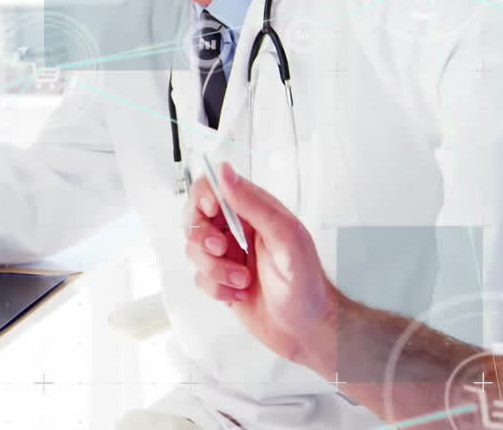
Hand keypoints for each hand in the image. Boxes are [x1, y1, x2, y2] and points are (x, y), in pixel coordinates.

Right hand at [184, 162, 337, 368]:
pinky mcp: (221, 281)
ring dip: (215, 268)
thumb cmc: (306, 283)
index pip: (213, 187)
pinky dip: (217, 288)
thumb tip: (225, 172)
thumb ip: (253, 204)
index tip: (212, 213)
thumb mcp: (285, 237)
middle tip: (222, 249)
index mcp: (254, 211)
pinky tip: (239, 294)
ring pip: (194, 250)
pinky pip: (200, 278)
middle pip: (195, 218)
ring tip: (242, 280)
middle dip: (204, 237)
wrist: (308, 330)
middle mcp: (237, 230)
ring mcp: (228, 256)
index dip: (204, 197)